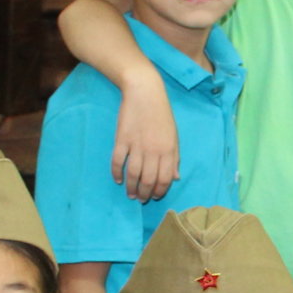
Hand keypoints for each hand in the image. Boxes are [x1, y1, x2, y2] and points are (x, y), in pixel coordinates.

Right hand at [111, 80, 179, 202]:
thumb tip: (175, 178)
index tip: (155, 196)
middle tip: (141, 198)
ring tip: (130, 194)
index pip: (164, 179)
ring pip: (133, 174)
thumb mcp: (174, 136)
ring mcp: (136, 145)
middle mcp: (153, 151)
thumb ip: (175, 158)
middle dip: (145, 193)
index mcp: (168, 150)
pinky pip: (118, 161)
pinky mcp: (121, 139)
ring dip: (131, 187)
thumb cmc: (162, 115)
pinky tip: (118, 180)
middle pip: (148, 180)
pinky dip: (116, 173)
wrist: (145, 93)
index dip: (160, 191)